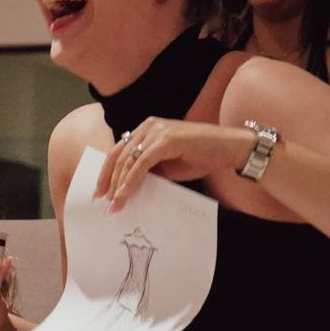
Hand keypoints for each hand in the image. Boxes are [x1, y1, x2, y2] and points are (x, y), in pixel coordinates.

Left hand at [94, 117, 249, 210]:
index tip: (100, 192)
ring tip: (114, 205)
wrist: (229, 148)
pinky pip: (142, 163)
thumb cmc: (201, 156)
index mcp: (147, 129)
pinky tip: (125, 194)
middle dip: (108, 180)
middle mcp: (148, 125)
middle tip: (101, 202)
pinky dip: (131, 180)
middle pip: (118, 154)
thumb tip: (128, 188)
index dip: (107, 172)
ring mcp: (157, 130)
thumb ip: (149, 170)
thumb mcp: (168, 165)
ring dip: (118, 184)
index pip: (119, 150)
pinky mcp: (166, 140)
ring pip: (128, 159)